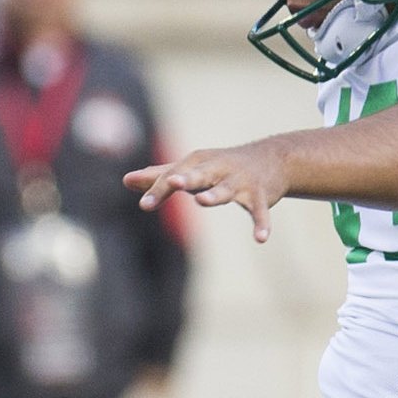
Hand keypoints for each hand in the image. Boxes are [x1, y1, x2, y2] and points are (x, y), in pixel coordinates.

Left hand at [126, 138, 290, 243]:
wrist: (272, 158)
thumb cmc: (221, 165)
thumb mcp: (191, 168)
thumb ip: (159, 176)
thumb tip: (126, 180)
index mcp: (197, 163)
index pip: (174, 176)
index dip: (159, 190)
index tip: (144, 205)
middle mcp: (218, 169)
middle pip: (199, 175)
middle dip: (187, 179)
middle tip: (174, 183)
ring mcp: (240, 181)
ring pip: (226, 189)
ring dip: (215, 195)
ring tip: (203, 201)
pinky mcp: (260, 195)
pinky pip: (259, 211)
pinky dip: (261, 223)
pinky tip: (261, 239)